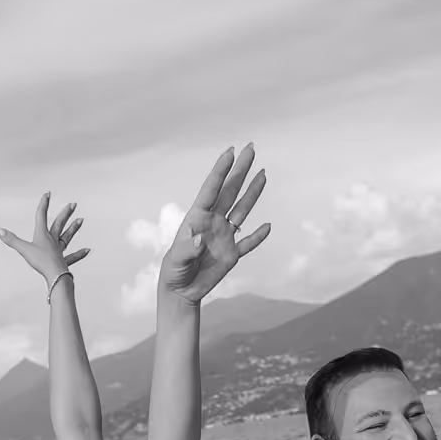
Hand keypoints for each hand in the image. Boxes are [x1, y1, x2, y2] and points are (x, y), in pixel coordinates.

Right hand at [0, 193, 90, 289]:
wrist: (54, 275)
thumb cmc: (41, 262)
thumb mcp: (24, 249)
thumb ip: (11, 239)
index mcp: (43, 235)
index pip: (42, 216)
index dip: (44, 204)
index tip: (48, 194)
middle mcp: (53, 240)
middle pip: (59, 224)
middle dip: (65, 213)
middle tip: (73, 204)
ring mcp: (60, 251)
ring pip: (67, 237)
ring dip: (74, 228)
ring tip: (81, 220)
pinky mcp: (64, 262)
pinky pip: (73, 257)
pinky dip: (80, 254)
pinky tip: (88, 250)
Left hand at [158, 144, 270, 304]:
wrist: (180, 291)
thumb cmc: (173, 271)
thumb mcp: (176, 260)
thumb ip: (188, 249)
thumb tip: (201, 238)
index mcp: (197, 218)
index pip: (211, 190)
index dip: (221, 170)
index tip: (231, 151)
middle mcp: (213, 222)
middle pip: (230, 191)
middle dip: (240, 170)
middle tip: (251, 148)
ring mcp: (224, 237)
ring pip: (242, 210)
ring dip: (253, 193)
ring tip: (263, 174)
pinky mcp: (232, 255)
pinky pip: (248, 243)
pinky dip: (258, 236)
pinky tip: (267, 226)